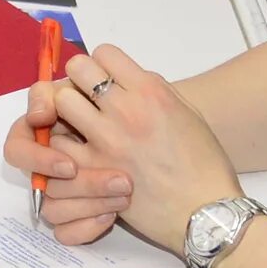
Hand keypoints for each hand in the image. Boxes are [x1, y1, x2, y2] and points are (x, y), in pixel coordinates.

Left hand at [27, 45, 245, 249]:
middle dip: (79, 80)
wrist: (207, 214)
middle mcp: (126, 110)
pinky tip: (79, 152)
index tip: (107, 81)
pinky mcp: (94, 169)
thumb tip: (126, 78)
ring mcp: (107, 139)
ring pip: (61, 101)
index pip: (104, 53)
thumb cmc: (204, 164)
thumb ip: (154, 89)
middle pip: (77, 69)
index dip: (102, 65)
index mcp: (151, 92)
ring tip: (80, 125)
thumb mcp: (187, 113)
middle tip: (88, 99)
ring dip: (68, 110)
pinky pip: (59, 143)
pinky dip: (64, 145)